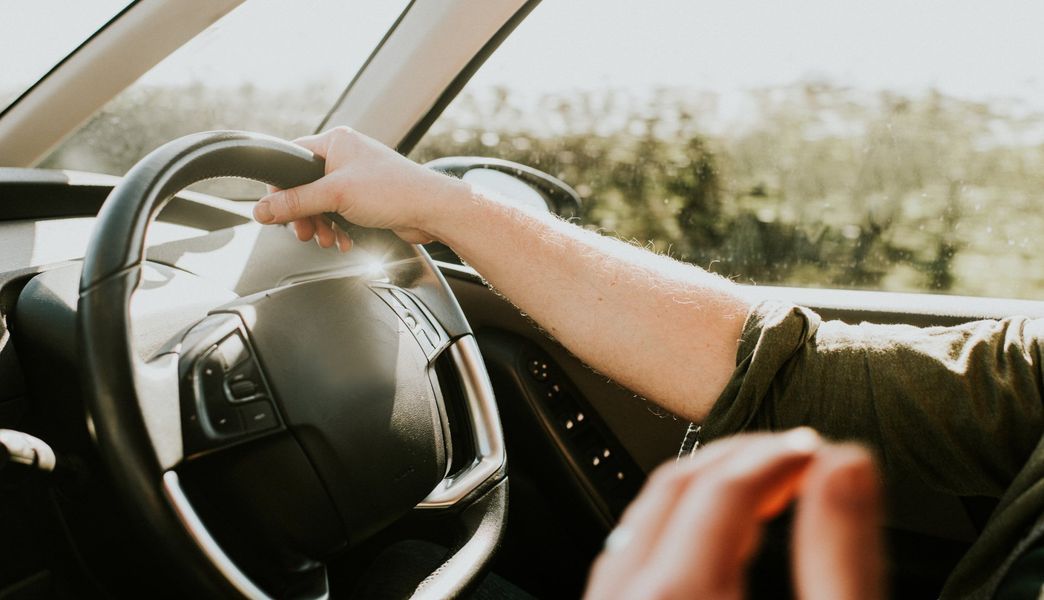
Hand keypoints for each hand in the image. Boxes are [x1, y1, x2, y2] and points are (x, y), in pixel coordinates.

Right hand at [252, 127, 466, 249]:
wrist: (431, 210)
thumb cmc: (393, 191)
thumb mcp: (336, 195)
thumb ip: (296, 202)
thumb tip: (262, 209)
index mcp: (335, 142)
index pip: (291, 160)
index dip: (280, 188)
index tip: (276, 210)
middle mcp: (345, 157)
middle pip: (305, 187)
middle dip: (304, 215)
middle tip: (304, 232)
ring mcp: (356, 178)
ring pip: (322, 204)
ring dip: (321, 226)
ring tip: (326, 240)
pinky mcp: (366, 199)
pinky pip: (340, 214)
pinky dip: (337, 229)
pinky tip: (343, 240)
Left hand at [584, 429, 882, 599]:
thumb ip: (842, 555)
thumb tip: (847, 465)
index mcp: (680, 597)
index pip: (725, 488)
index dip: (779, 455)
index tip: (817, 450)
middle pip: (673, 490)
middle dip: (738, 461)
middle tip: (793, 457)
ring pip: (640, 519)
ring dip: (700, 491)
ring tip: (759, 488)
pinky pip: (625, 558)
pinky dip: (670, 530)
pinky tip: (709, 541)